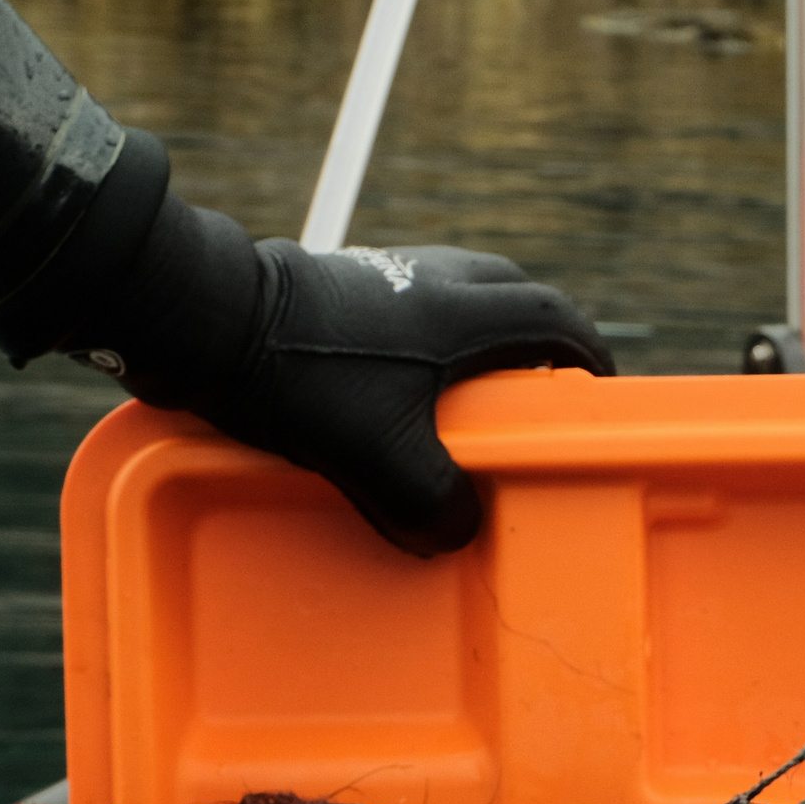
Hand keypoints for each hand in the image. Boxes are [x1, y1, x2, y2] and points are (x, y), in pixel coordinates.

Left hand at [204, 242, 614, 555]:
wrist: (208, 320)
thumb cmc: (303, 378)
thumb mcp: (377, 457)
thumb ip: (429, 502)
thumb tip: (457, 532)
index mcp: (464, 312)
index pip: (554, 320)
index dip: (585, 354)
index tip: (596, 387)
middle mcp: (434, 279)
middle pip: (515, 291)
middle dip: (538, 335)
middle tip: (539, 383)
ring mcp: (387, 272)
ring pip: (461, 288)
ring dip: (481, 329)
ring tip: (473, 384)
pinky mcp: (343, 279)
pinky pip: (411, 298)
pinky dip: (427, 331)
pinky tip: (401, 378)